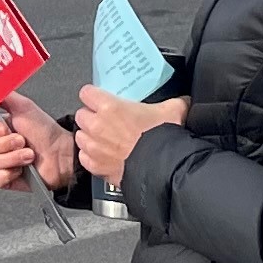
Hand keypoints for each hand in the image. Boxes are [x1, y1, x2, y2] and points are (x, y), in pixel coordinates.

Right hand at [0, 100, 76, 196]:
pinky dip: (8, 174)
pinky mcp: (6, 178)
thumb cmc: (46, 131)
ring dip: (13, 158)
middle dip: (6, 144)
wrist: (62, 154)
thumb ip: (3, 96)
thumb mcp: (24, 107)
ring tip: (30, 155)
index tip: (3, 128)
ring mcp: (0, 162)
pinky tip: (21, 170)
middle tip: (23, 141)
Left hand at [73, 86, 187, 181]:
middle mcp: (97, 125)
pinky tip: (104, 156)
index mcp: (110, 107)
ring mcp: (93, 147)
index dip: (93, 96)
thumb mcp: (174, 111)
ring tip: (105, 140)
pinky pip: (84, 157)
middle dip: (91, 117)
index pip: (86, 93)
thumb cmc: (163, 140)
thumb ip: (173, 102)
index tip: (99, 100)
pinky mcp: (95, 166)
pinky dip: (91, 157)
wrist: (162, 169)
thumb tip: (182, 101)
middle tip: (106, 122)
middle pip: (81, 115)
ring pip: (80, 136)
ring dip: (89, 137)